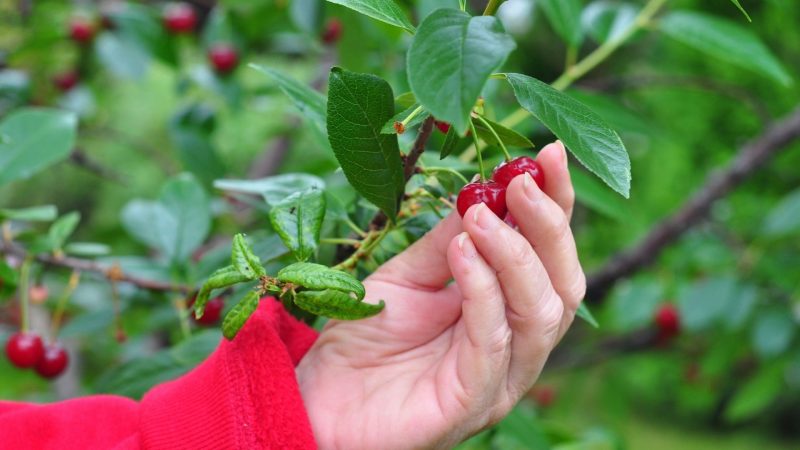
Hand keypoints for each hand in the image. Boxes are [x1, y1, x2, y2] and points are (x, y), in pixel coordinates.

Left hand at [296, 142, 585, 448]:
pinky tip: (462, 251)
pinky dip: (482, 291)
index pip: (550, 258)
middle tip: (521, 181)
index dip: (557, 206)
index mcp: (506, 314)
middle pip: (563, 286)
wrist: (316, 399)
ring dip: (515, 255)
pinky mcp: (471, 404)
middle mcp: (514, 348)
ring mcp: (498, 379)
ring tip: (480, 216)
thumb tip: (486, 191)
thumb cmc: (364, 339)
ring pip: (540, 313)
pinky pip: (493, 343)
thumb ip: (448, 242)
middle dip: (547, 227)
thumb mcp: (408, 276)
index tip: (548, 154)